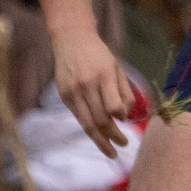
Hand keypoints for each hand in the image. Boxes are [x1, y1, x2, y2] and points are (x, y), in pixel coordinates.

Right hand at [52, 28, 133, 157]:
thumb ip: (124, 91)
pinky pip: (79, 117)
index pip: (113, 107)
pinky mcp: (64, 96)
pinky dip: (89, 128)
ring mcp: (73, 92)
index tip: (125, 121)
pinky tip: (98, 136)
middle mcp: (87, 85)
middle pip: (100, 119)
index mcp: (103, 76)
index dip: (120, 118)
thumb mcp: (117, 67)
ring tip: (111, 152)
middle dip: (113, 136)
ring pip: (87, 123)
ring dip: (100, 141)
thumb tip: (125, 116)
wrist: (71, 39)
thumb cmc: (99, 54)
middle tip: (123, 144)